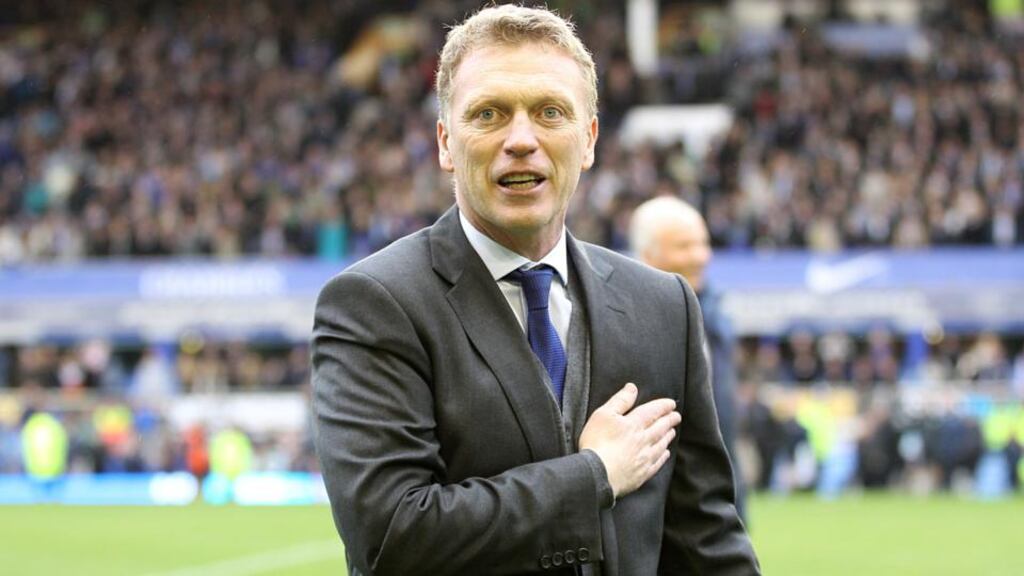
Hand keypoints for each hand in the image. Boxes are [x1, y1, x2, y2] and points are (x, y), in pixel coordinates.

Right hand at [579, 383, 680, 498]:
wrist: (597, 474)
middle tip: (677, 416)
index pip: (653, 412)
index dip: (663, 406)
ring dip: (668, 437)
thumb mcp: (603, 415)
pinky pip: (657, 463)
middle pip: (660, 428)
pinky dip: (663, 457)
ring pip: (661, 445)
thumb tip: (632, 388)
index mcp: (634, 424)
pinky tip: (665, 454)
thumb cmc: (597, 442)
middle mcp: (643, 440)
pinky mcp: (641, 474)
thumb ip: (620, 400)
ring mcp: (644, 458)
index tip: (671, 404)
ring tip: (672, 432)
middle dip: (669, 420)